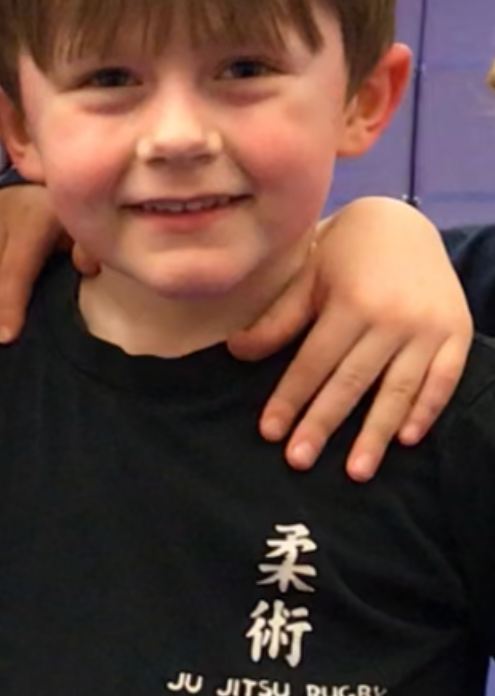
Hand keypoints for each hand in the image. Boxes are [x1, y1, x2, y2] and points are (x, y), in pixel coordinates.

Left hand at [228, 198, 471, 480]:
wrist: (403, 224)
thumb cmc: (341, 252)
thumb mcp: (306, 276)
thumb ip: (279, 318)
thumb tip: (237, 353)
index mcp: (352, 302)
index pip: (314, 364)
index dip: (290, 399)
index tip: (269, 433)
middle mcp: (393, 319)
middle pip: (351, 383)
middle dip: (323, 425)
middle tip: (298, 461)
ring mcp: (430, 328)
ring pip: (398, 391)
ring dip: (375, 435)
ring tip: (355, 471)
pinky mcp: (458, 332)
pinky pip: (442, 380)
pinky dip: (425, 411)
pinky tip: (404, 439)